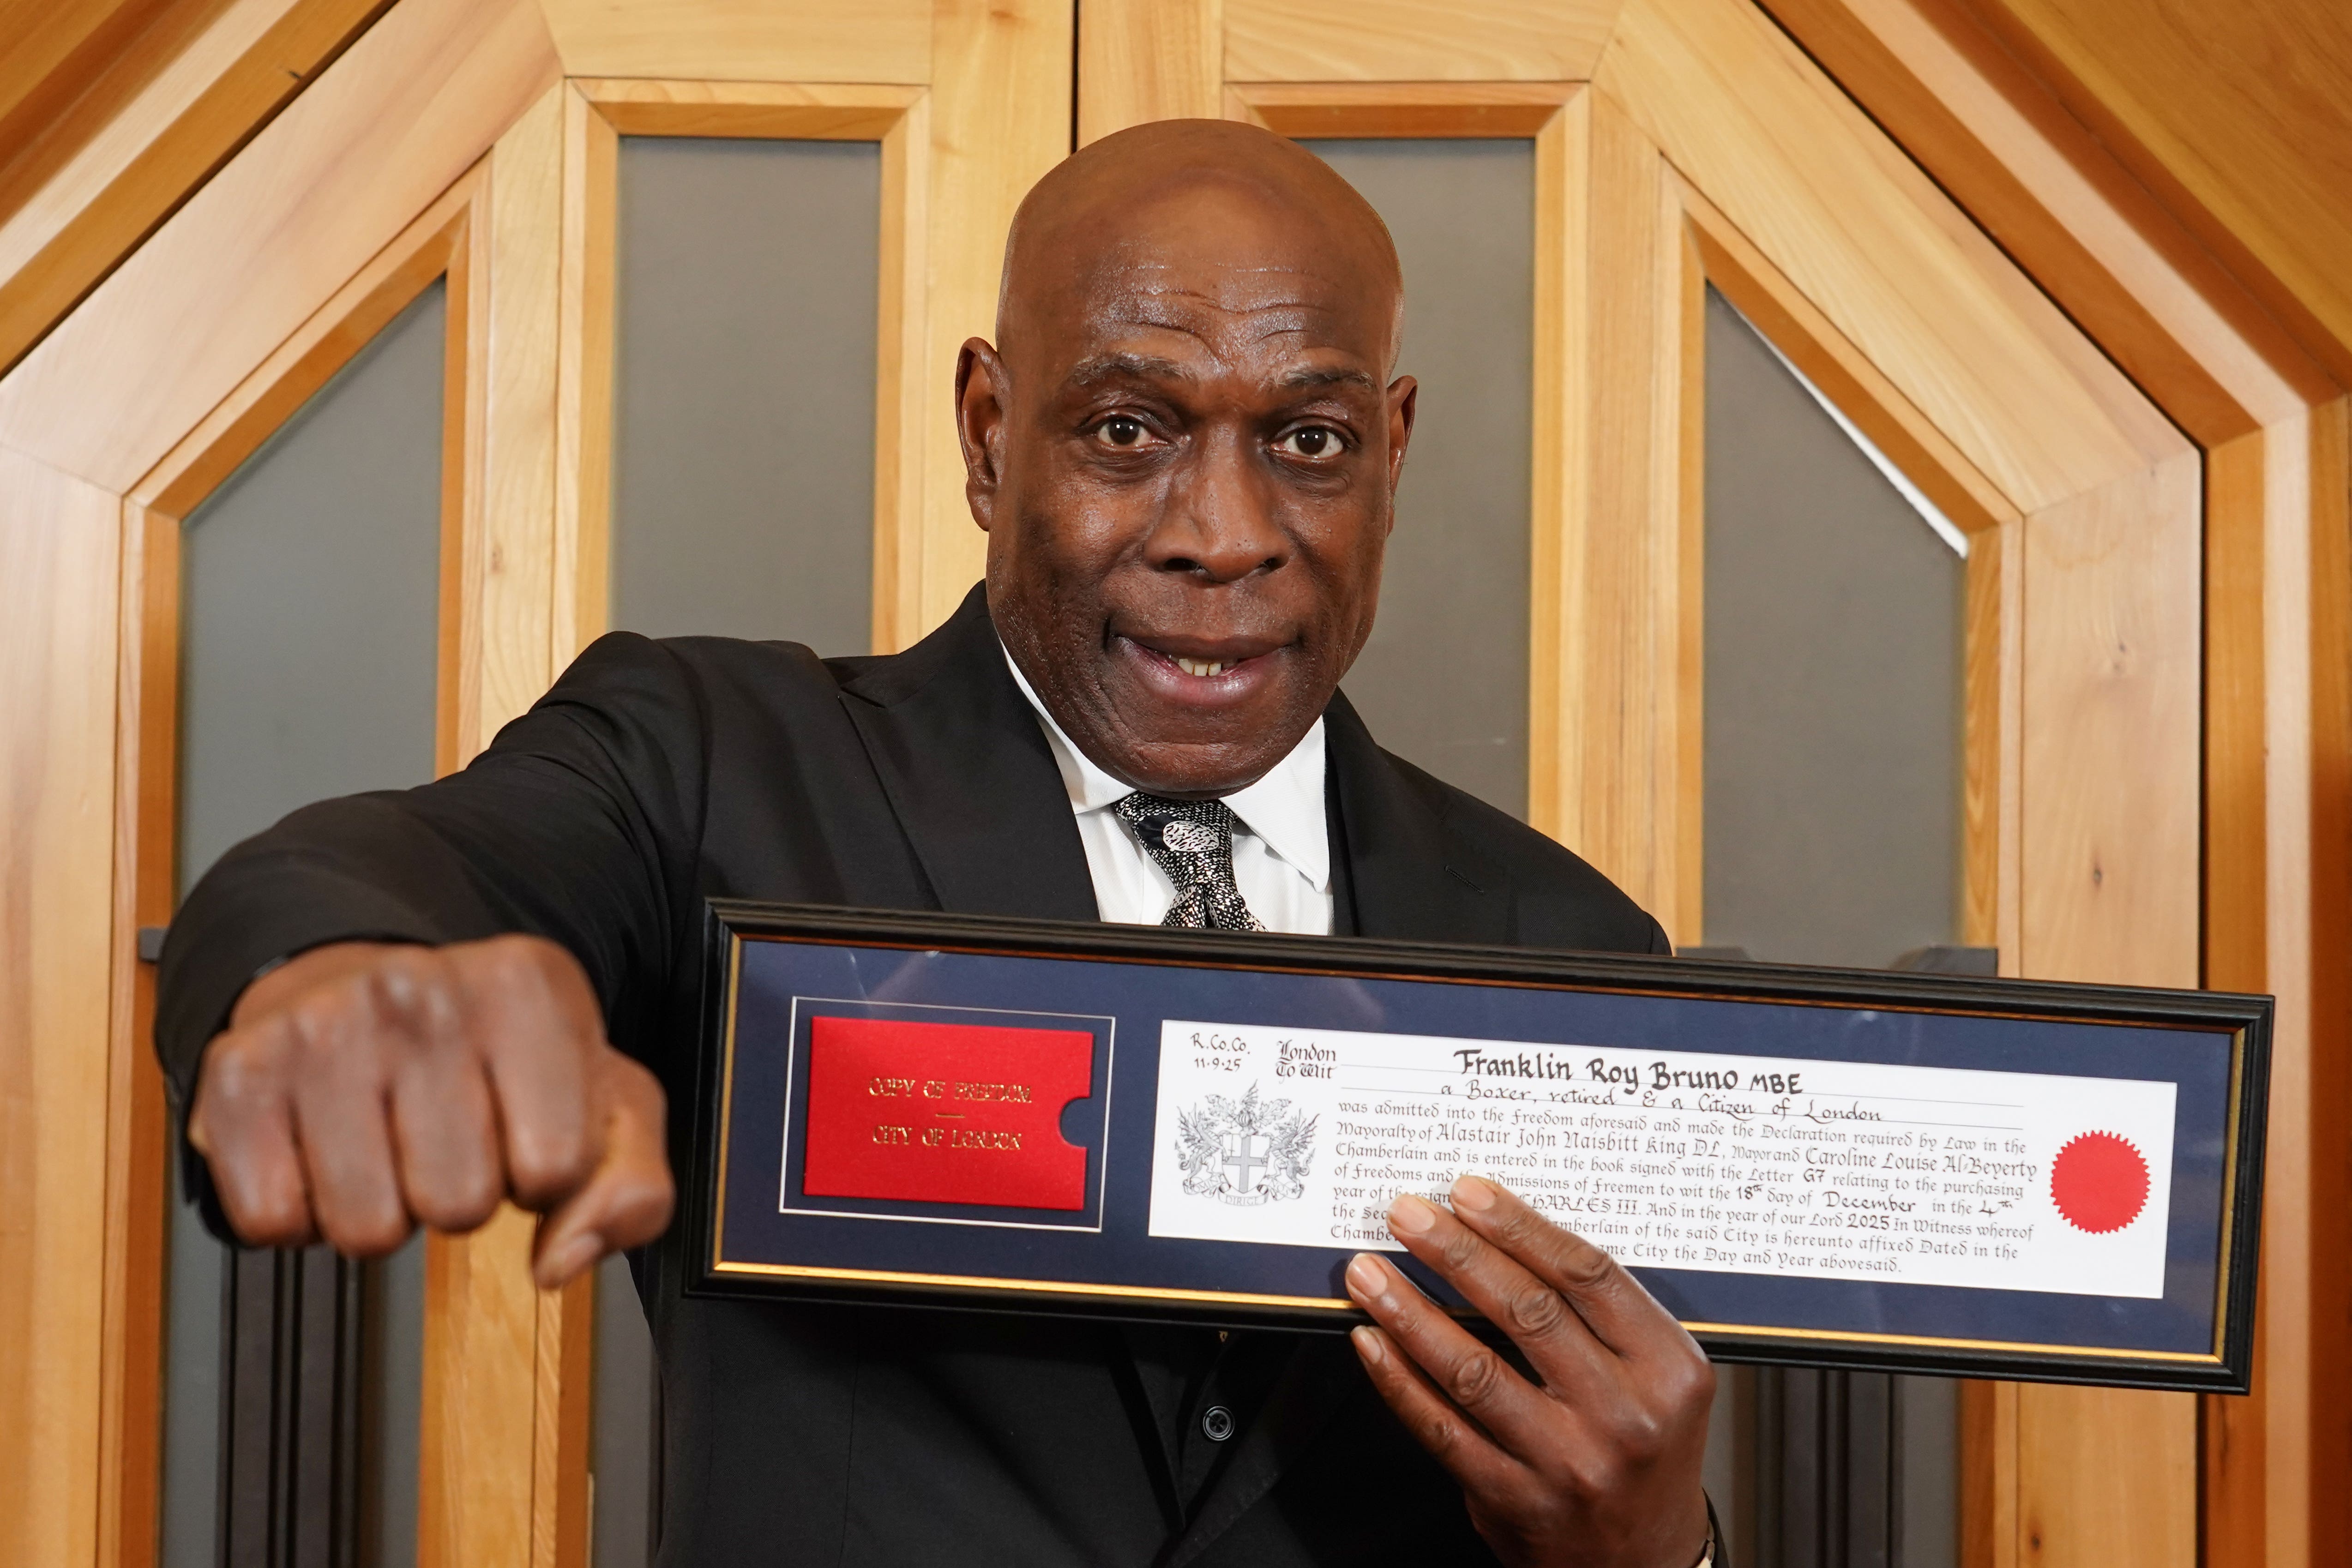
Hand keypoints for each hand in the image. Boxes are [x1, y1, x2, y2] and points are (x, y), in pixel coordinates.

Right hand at [187, 935, 673, 1287]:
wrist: (358, 987)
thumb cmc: (493, 1056)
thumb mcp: (603, 1102)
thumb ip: (631, 1187)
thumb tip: (563, 1260)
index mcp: (527, 983)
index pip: (557, 1165)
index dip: (544, 1173)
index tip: (523, 1130)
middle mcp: (418, 988)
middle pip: (458, 1204)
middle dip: (459, 1196)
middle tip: (446, 1140)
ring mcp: (320, 1025)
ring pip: (365, 1228)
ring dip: (382, 1210)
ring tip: (387, 1144)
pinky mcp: (236, 1073)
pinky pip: (271, 1220)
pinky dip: (300, 1212)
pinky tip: (324, 1151)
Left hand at [1345, 1175, 1712, 1567]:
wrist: (1646, 1562)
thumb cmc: (1646, 1450)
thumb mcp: (1659, 1377)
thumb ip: (1601, 1316)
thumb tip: (1501, 1235)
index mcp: (1668, 1369)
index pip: (1587, 1275)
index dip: (1520, 1226)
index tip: (1468, 1193)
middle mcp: (1624, 1415)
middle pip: (1527, 1310)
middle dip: (1455, 1252)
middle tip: (1407, 1215)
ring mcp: (1567, 1462)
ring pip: (1474, 1368)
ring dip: (1410, 1311)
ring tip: (1369, 1272)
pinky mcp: (1514, 1499)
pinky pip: (1442, 1428)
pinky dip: (1398, 1380)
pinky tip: (1373, 1342)